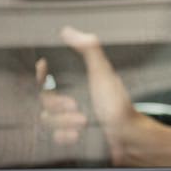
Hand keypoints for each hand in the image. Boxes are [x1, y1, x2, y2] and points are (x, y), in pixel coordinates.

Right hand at [36, 26, 138, 164]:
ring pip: (48, 119)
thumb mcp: (103, 74)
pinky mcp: (72, 136)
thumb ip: (89, 50)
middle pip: (45, 99)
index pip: (48, 75)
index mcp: (78, 81)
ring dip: (63, 122)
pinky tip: (78, 135)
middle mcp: (72, 98)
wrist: (128, 138)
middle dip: (57, 104)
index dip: (41, 73)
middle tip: (75, 106)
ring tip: (83, 122)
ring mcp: (70, 118)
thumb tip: (68, 31)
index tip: (43, 71)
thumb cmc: (118, 105)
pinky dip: (64, 136)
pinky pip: (54, 137)